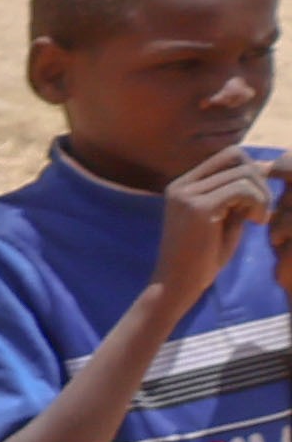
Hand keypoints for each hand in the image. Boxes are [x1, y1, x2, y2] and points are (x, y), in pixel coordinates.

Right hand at [181, 143, 287, 267]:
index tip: (258, 199)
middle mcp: (181, 184)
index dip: (252, 171)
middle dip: (259, 179)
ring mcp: (187, 194)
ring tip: (258, 219)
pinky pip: (242, 189)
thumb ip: (239, 194)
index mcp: (184, 185)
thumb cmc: (201, 258)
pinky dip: (258, 203)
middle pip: (237, 156)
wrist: (177, 286)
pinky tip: (255, 222)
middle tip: (262, 209)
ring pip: (244, 172)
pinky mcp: (198, 208)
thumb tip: (264, 166)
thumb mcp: (224, 218)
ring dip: (262, 194)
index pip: (228, 155)